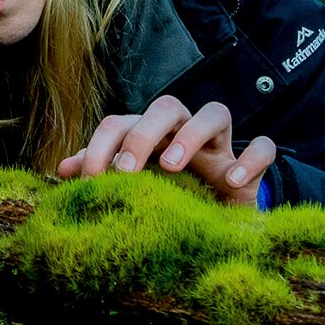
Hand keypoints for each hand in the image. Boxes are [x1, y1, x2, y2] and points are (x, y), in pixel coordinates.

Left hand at [55, 95, 276, 206]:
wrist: (219, 217)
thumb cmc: (171, 195)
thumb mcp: (136, 186)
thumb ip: (102, 172)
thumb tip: (62, 171)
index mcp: (152, 135)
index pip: (122, 123)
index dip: (101, 145)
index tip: (90, 180)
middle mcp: (186, 130)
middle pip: (167, 107)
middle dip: (143, 135)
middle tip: (125, 170)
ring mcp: (222, 144)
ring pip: (215, 112)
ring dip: (190, 135)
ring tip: (172, 167)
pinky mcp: (253, 164)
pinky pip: (263, 146)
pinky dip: (250, 159)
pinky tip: (233, 181)